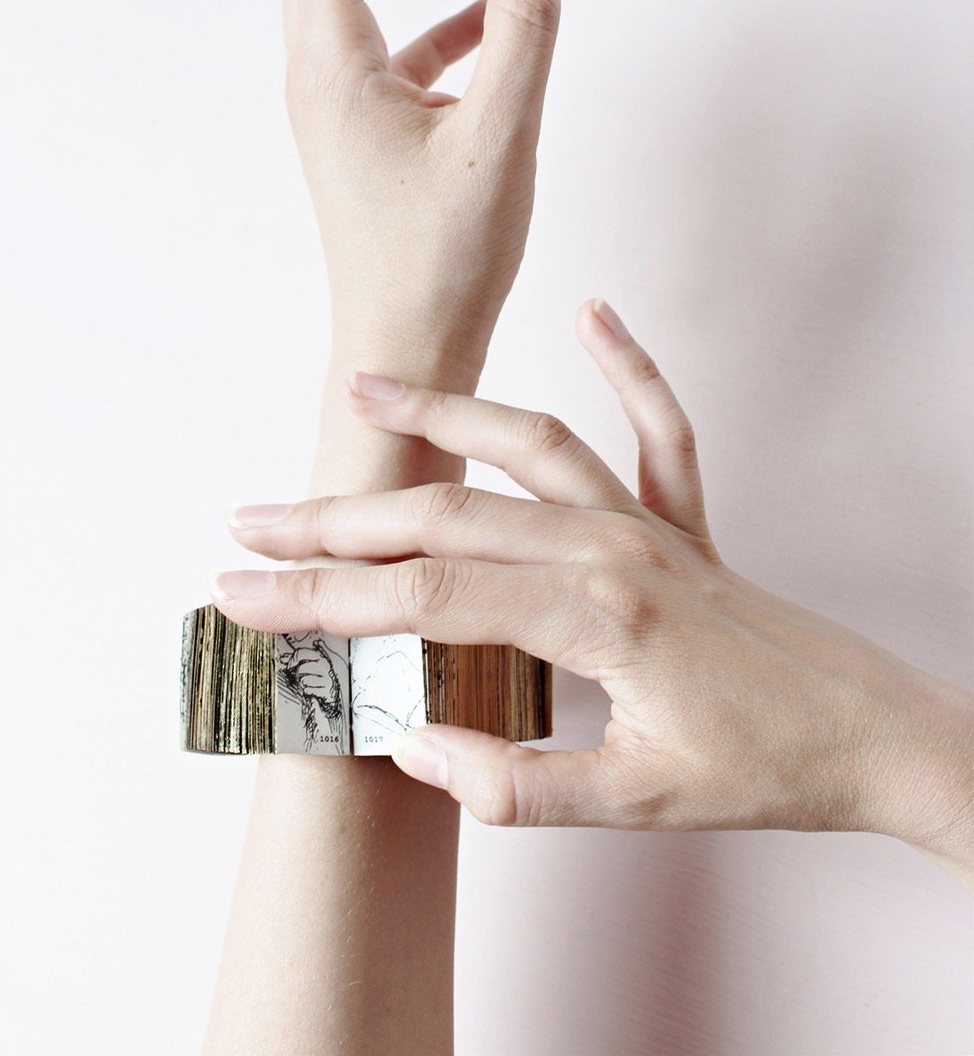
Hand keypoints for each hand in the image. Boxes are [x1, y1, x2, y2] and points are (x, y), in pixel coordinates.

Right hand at [211, 297, 972, 884]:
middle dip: (340, 520)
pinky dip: (629, 364)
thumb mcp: (637, 805)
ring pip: (528, 447)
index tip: (245, 594)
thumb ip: (518, 784)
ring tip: (368, 386)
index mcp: (597, 619)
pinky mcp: (684, 519)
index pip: (425, 597)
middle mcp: (615, 549)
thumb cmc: (764, 771)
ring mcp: (651, 523)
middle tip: (253, 520)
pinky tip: (595, 311)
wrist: (871, 735)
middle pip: (450, 515)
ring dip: (442, 415)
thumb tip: (411, 746)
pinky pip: (658, 426)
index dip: (323, 598)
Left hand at [282, 0, 562, 387]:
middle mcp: (322, 76)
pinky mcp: (366, 134)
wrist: (407, 351)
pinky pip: (390, 45)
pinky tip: (480, 7)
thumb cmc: (445, 261)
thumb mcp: (500, 136)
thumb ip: (524, 28)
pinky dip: (427, 7)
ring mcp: (339, 106)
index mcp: (335, 66)